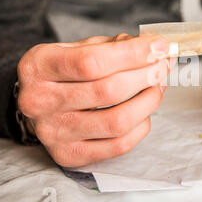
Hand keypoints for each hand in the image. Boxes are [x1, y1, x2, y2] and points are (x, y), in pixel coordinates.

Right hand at [17, 34, 173, 166]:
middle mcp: (39, 102)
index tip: (160, 47)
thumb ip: (114, 46)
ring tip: (157, 86)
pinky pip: (119, 145)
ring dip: (149, 101)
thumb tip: (155, 50)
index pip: (92, 62)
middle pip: (108, 91)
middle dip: (146, 76)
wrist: (39, 102)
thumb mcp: (80, 48)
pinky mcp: (69, 155)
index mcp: (38, 67)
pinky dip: (142, 126)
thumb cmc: (66, 72)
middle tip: (163, 66)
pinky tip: (145, 111)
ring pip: (117, 121)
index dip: (133, 54)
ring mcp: (53, 133)